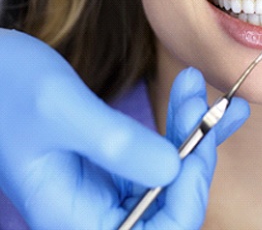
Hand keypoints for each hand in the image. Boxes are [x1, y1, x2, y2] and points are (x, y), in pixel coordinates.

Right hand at [0, 29, 248, 228]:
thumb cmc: (7, 86)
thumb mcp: (61, 110)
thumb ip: (115, 145)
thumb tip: (173, 169)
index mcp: (73, 218)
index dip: (188, 193)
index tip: (200, 141)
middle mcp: (94, 211)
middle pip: (170, 201)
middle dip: (195, 149)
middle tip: (197, 97)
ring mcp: (106, 186)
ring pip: (170, 173)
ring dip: (193, 130)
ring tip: (199, 88)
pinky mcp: (114, 161)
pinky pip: (159, 150)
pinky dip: (183, 124)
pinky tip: (200, 100)